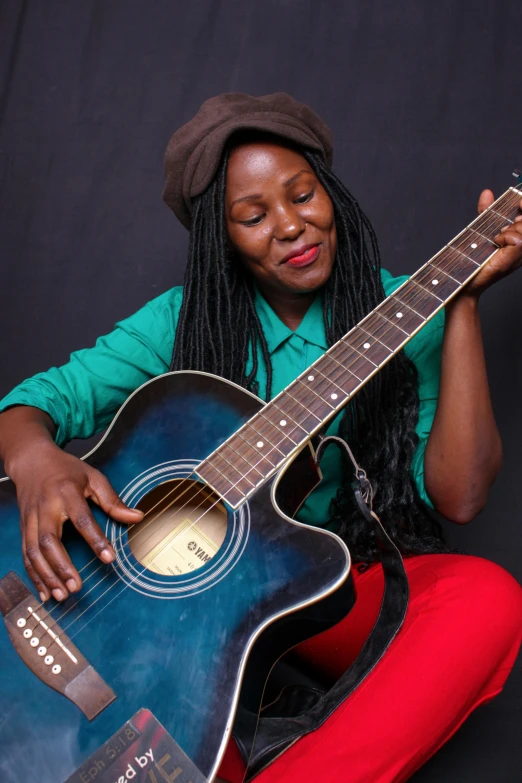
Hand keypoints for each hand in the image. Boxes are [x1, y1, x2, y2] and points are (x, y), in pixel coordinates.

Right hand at [13, 442, 142, 601]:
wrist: (31, 460)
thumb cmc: (66, 470)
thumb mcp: (93, 477)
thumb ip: (113, 500)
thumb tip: (138, 517)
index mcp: (67, 492)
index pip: (83, 519)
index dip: (96, 540)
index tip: (109, 559)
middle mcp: (46, 507)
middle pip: (49, 540)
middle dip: (61, 566)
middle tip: (77, 587)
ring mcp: (31, 518)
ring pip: (33, 551)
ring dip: (46, 576)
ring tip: (62, 594)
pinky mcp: (23, 527)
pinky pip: (25, 555)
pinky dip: (33, 575)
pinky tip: (44, 592)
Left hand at [463, 189, 521, 296]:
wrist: (465, 281)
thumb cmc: (475, 260)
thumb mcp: (482, 229)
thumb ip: (487, 211)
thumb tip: (487, 193)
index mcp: (519, 237)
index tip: (519, 202)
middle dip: (517, 218)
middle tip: (501, 230)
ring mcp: (521, 253)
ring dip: (509, 229)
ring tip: (497, 239)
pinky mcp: (515, 258)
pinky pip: (518, 239)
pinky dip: (505, 237)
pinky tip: (496, 243)